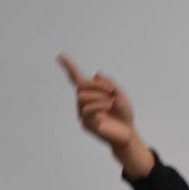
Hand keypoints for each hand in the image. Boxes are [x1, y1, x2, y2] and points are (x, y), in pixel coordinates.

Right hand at [58, 54, 153, 177]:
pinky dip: (98, 106)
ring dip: (99, 97)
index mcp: (92, 93)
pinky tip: (108, 109)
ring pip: (82, 97)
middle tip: (112, 92)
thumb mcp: (120, 95)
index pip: (77, 79)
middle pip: (81, 86)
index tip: (60, 56)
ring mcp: (83, 113)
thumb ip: (110, 83)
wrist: (128, 133)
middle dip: (97, 86)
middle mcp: (84, 102)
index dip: (69, 67)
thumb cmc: (123, 114)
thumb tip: (96, 74)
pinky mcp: (86, 124)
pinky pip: (87, 110)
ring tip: (111, 102)